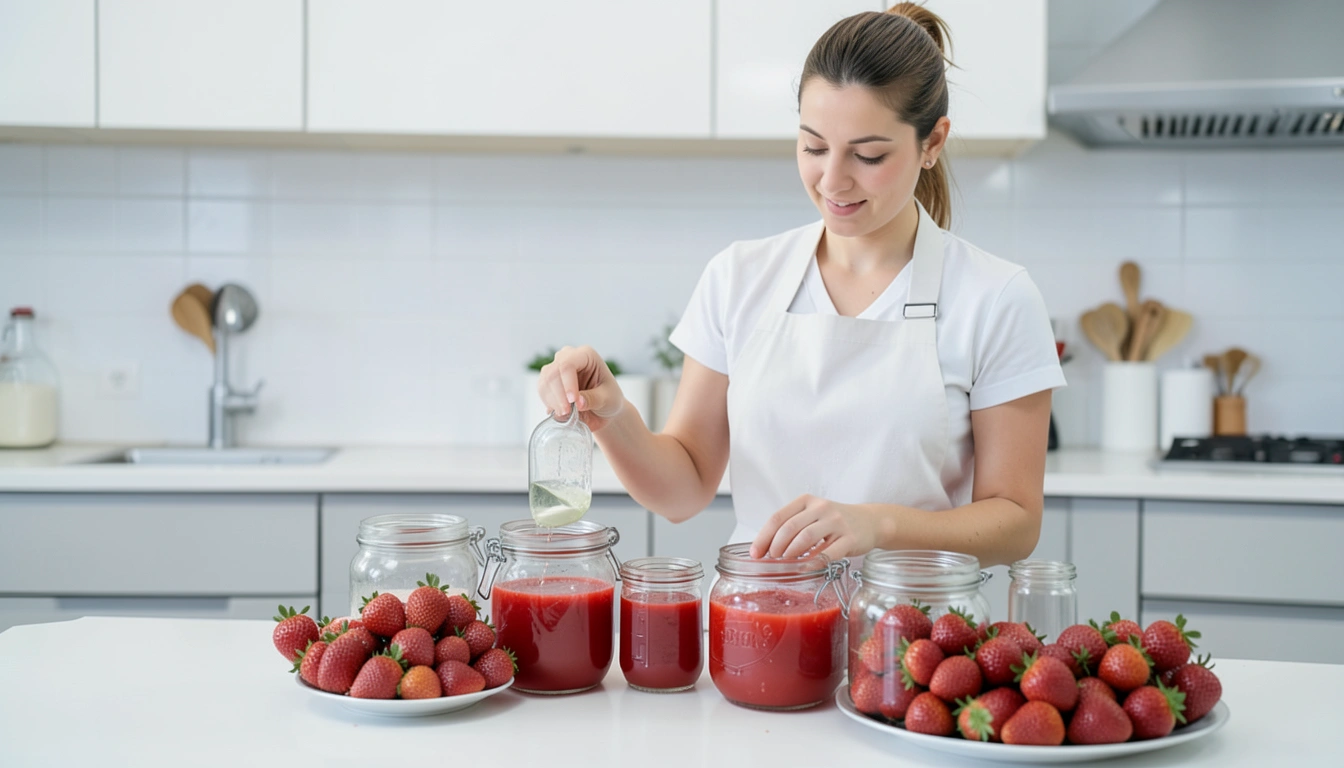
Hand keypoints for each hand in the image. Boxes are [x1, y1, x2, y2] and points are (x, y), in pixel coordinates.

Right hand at [537, 345, 624, 431]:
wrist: (603, 409)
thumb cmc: (609, 398)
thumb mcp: (608, 399)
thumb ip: (593, 399)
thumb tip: (577, 404)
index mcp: (586, 355)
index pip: (568, 364)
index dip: (567, 384)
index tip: (573, 402)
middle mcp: (568, 357)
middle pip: (553, 372)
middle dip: (558, 395)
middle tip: (567, 412)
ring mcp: (556, 368)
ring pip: (544, 381)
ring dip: (552, 400)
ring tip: (565, 415)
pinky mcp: (549, 382)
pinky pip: (542, 391)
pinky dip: (549, 403)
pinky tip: (560, 413)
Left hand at [750, 495, 880, 560]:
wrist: (871, 521)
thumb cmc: (836, 521)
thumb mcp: (813, 515)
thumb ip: (792, 526)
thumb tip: (765, 548)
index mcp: (807, 501)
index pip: (778, 517)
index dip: (763, 537)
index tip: (756, 553)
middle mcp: (821, 508)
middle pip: (790, 527)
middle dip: (775, 547)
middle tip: (771, 560)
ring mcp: (836, 523)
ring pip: (806, 538)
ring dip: (791, 553)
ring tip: (785, 563)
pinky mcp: (849, 538)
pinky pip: (828, 553)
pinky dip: (813, 562)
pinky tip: (804, 569)